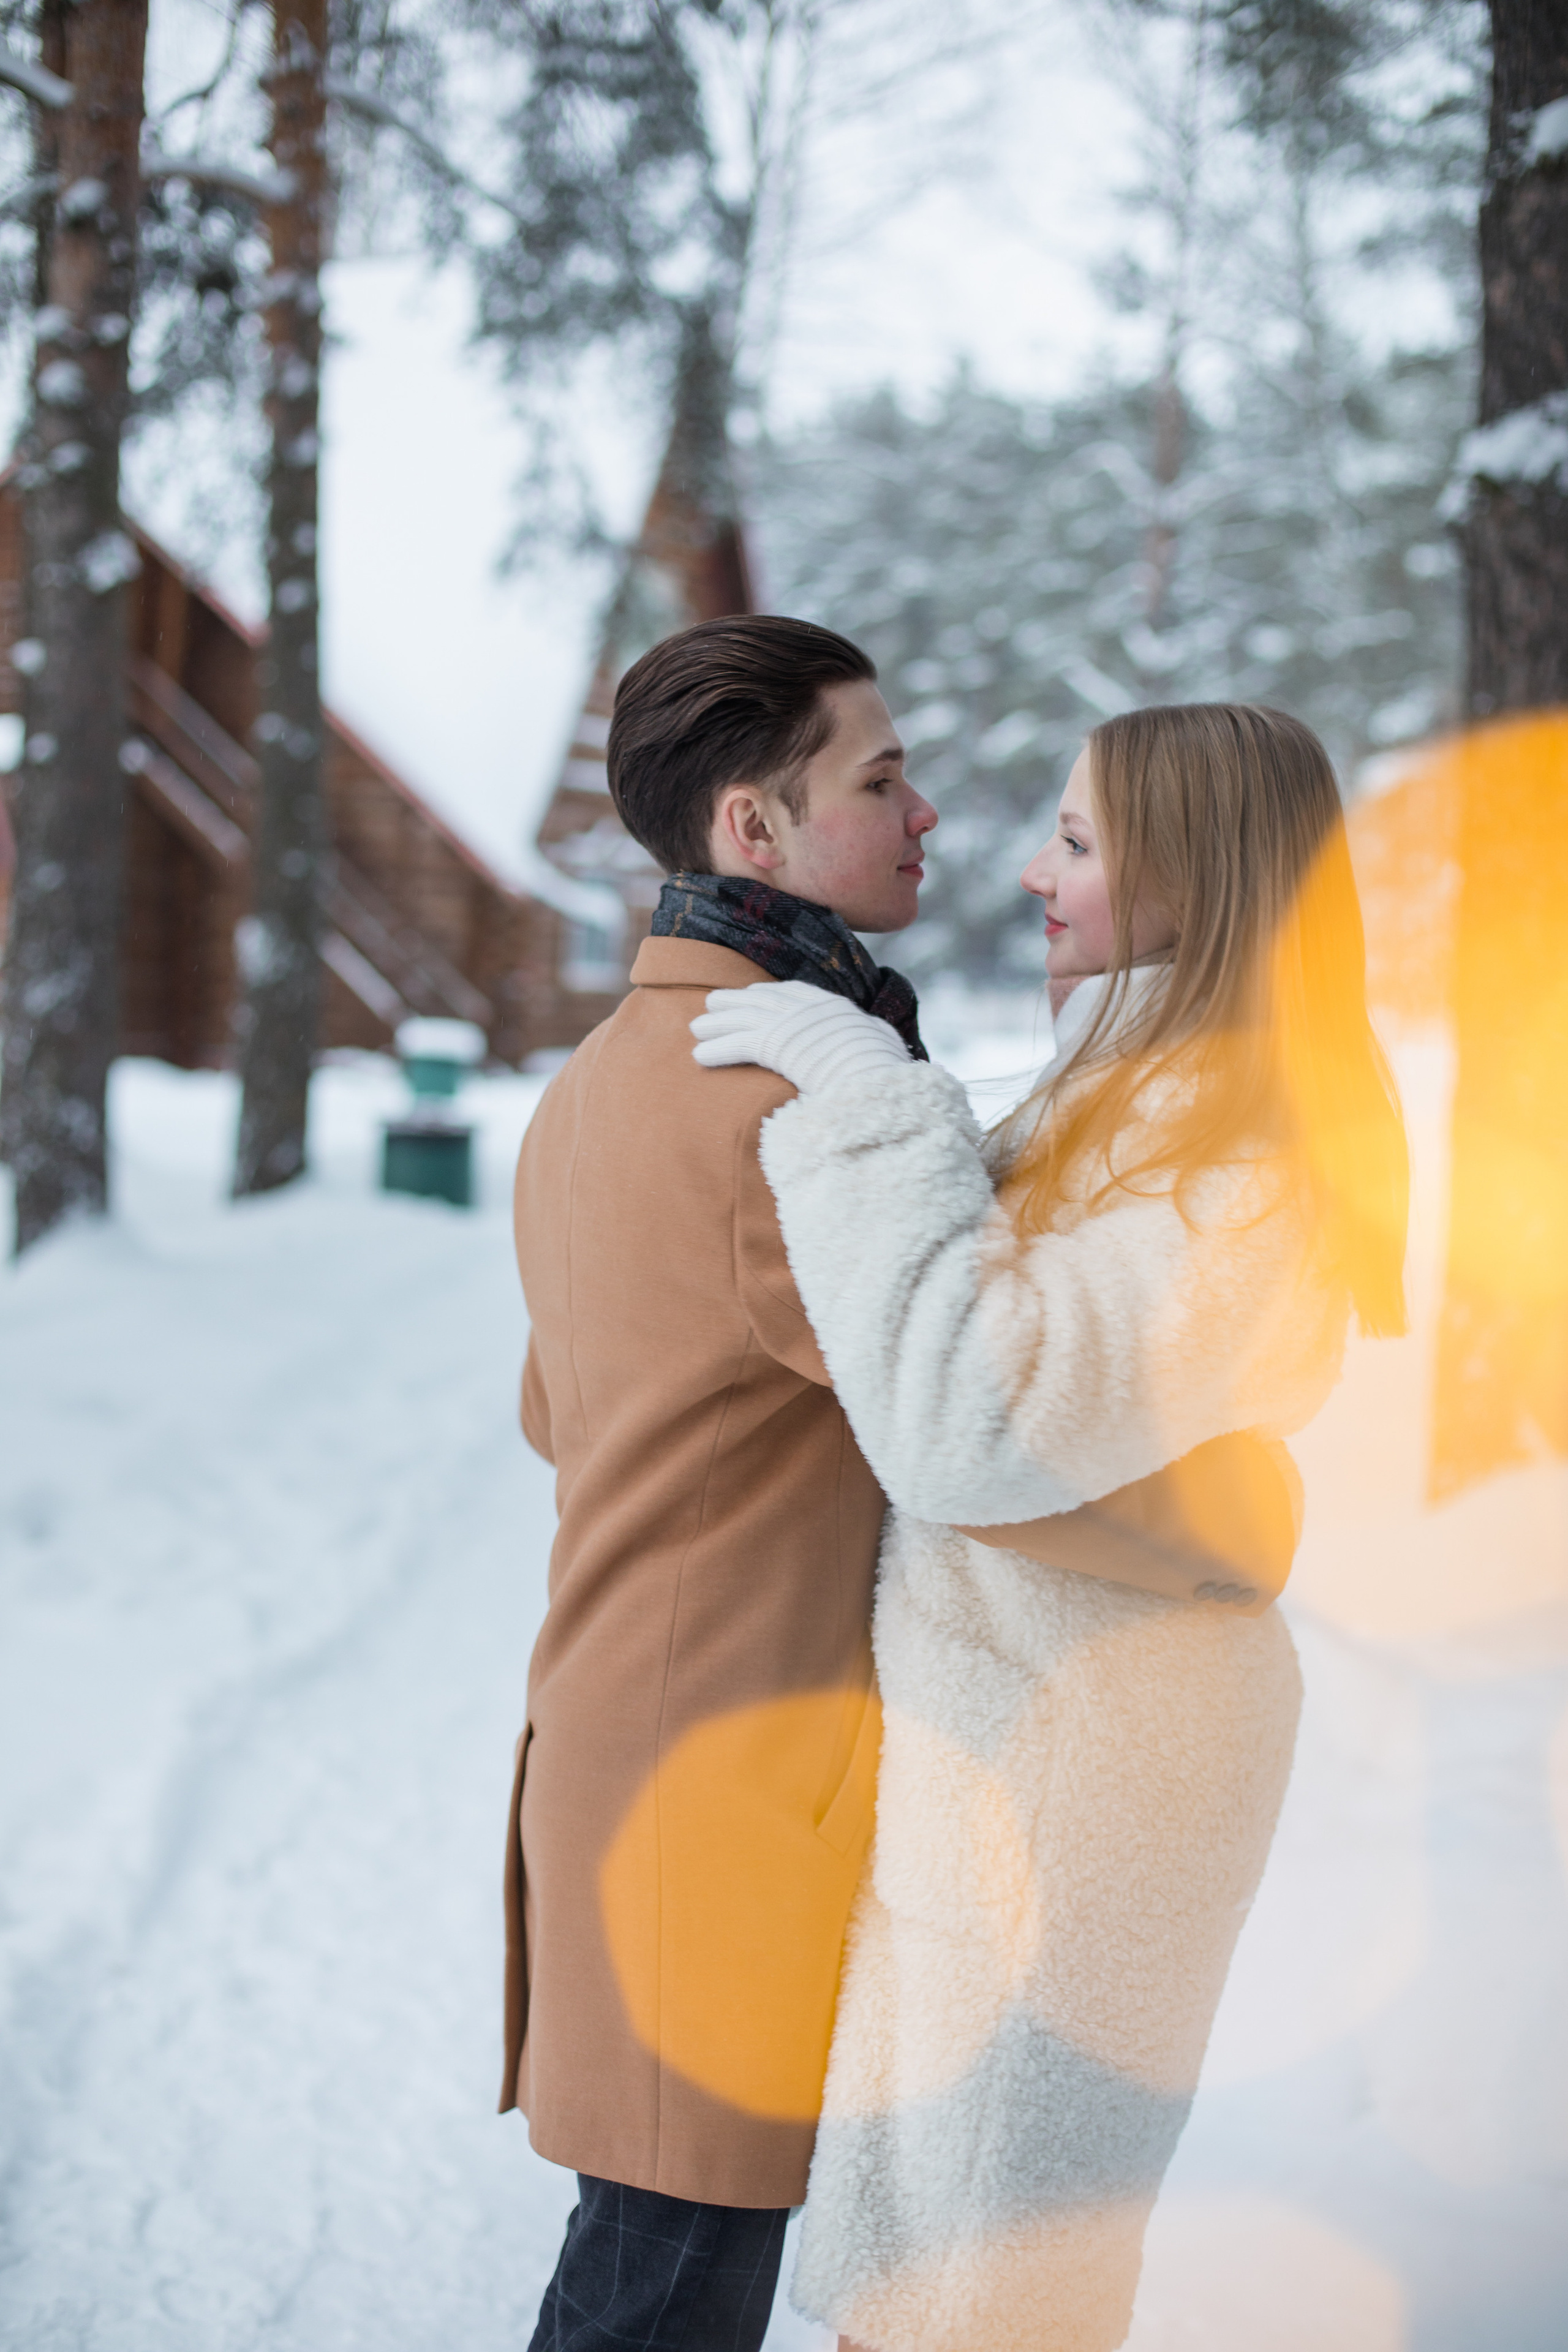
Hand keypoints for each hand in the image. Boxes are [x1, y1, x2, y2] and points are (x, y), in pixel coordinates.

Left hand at [691, 979, 911, 1094]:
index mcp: (832, 1007)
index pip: (793, 992)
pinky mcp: (774, 1045)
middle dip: (734, 1002)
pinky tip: (698, 1056)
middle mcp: (807, 1009)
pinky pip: (738, 1044)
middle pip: (761, 1000)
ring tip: (696, 1028)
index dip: (768, 994)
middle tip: (712, 1004)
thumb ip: (877, 1038)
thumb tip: (884, 1037)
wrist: (875, 1080)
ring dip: (717, 1024)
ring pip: (743, 1019)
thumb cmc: (885, 1070)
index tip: (751, 995)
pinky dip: (716, 1049)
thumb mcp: (885, 1045)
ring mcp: (789, 1024)